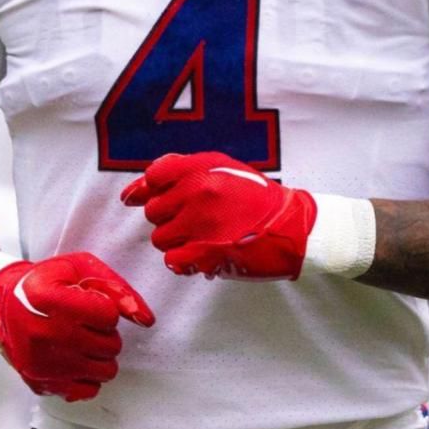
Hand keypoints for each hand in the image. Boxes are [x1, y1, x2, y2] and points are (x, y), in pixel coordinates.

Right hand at [0, 251, 154, 401]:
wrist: (3, 306)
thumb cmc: (46, 283)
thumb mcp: (80, 269)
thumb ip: (117, 289)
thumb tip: (145, 319)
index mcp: (48, 299)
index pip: (108, 315)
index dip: (105, 308)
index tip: (88, 304)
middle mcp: (41, 333)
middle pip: (110, 345)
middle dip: (106, 333)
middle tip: (85, 323)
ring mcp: (41, 362)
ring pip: (106, 370)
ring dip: (101, 354)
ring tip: (82, 339)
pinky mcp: (41, 383)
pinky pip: (88, 389)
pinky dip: (88, 375)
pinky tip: (75, 358)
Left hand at [120, 151, 316, 280]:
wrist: (291, 226)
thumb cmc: (256, 198)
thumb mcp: (223, 169)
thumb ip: (181, 171)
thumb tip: (136, 189)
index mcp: (201, 168)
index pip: (153, 175)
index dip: (156, 190)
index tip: (170, 199)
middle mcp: (198, 191)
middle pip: (154, 211)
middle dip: (170, 218)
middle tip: (195, 220)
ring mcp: (200, 223)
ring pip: (160, 237)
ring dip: (177, 241)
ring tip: (201, 238)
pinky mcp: (205, 252)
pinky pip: (171, 259)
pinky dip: (184, 261)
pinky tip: (201, 254)